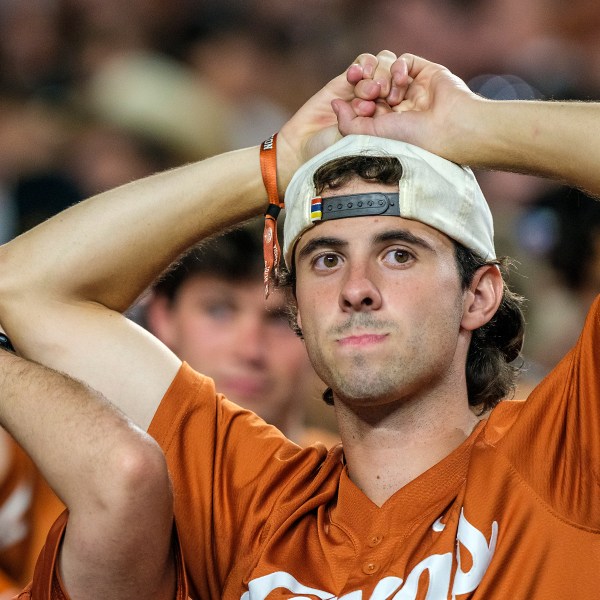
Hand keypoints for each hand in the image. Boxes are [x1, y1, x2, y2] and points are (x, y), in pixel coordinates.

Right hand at [277, 51, 398, 191]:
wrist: (305, 146)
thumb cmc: (334, 152)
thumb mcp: (361, 141)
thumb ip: (373, 125)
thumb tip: (387, 104)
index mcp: (391, 118)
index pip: (406, 94)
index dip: (403, 91)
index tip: (395, 100)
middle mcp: (380, 102)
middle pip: (395, 76)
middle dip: (390, 80)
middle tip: (381, 94)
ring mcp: (363, 89)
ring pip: (381, 65)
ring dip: (377, 71)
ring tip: (369, 89)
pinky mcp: (346, 80)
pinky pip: (362, 62)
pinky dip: (362, 65)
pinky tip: (355, 74)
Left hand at [333, 53, 481, 161]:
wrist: (448, 128)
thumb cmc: (411, 138)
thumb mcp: (370, 135)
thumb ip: (347, 123)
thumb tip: (332, 104)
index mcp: (386, 124)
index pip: (362, 104)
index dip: (357, 102)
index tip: (358, 106)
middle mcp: (399, 107)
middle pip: (373, 85)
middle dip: (368, 88)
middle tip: (371, 97)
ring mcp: (413, 89)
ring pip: (386, 72)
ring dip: (384, 80)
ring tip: (391, 96)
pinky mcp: (426, 73)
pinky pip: (404, 60)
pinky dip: (398, 67)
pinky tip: (402, 81)